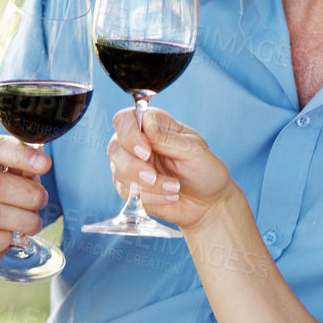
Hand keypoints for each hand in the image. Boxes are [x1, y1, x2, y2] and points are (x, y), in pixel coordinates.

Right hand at [0, 136, 50, 276]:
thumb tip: (40, 161)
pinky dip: (4, 240)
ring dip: (23, 220)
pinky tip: (5, 237)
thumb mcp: (4, 175)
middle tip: (42, 202)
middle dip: (28, 194)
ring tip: (32, 223)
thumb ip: (21, 167)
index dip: (22, 156)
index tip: (45, 165)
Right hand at [106, 106, 234, 230]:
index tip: (146, 151)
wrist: (208, 202)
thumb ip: (168, 138)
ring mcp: (130, 166)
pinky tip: (169, 197)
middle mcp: (137, 143)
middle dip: (133, 166)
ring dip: (148, 185)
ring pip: (119, 172)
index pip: (125, 120)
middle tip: (154, 177)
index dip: (129, 135)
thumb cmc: (204, 170)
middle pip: (115, 147)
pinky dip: (150, 197)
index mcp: (153, 125)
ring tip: (174, 187)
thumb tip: (147, 125)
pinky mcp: (129, 188)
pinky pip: (126, 193)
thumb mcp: (194, 150)